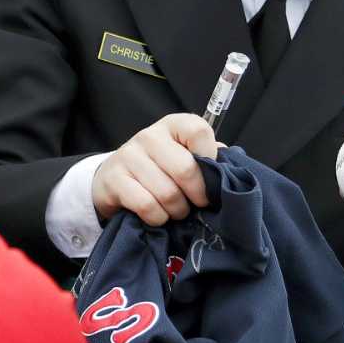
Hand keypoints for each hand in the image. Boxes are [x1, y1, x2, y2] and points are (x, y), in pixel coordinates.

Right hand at [90, 113, 215, 224]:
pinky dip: (158, 217)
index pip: (198, 131)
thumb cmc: (160, 169)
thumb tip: (230, 168)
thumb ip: (208, 158)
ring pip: (167, 193)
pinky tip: (158, 215)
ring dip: (177, 210)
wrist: (114, 180)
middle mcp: (148, 136)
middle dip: (197, 195)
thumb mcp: (184, 156)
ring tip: (177, 210)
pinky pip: (147, 205)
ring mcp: (128, 156)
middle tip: (197, 204)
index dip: (210, 158)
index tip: (209, 176)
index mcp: (172, 125)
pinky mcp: (113, 179)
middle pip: (185, 169)